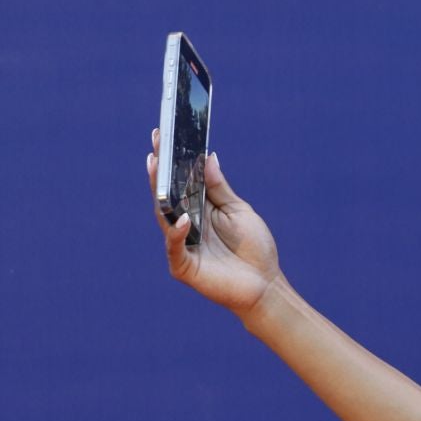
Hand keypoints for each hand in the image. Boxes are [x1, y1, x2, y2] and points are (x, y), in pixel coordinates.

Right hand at [145, 131, 282, 316]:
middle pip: (167, 194)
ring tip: (157, 168)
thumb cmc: (254, 248)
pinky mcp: (183, 266)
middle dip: (160, 170)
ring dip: (161, 193)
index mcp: (197, 209)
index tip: (162, 135)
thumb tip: (208, 156)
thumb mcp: (238, 211)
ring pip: (165, 216)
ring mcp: (181, 245)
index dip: (170, 160)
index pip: (178, 181)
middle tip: (155, 145)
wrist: (266, 285)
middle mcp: (184, 225)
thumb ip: (219, 187)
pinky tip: (184, 219)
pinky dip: (177, 232)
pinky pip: (175, 246)